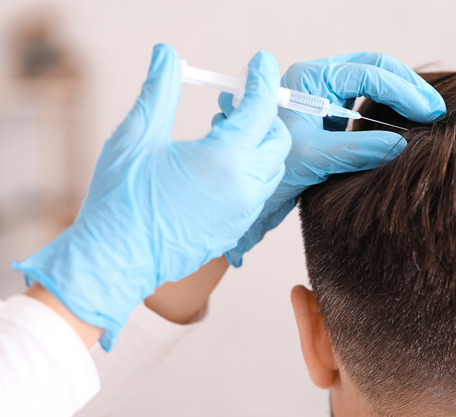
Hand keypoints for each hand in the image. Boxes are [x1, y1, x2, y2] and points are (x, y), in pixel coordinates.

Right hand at [13, 44, 290, 349]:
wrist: (116, 260)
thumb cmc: (121, 198)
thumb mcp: (137, 136)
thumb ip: (159, 90)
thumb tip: (167, 54)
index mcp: (225, 159)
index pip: (260, 110)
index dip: (261, 81)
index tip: (260, 62)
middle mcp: (245, 187)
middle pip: (277, 140)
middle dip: (263, 116)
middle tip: (231, 106)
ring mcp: (244, 212)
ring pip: (272, 169)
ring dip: (258, 146)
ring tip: (221, 135)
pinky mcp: (237, 230)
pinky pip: (260, 193)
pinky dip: (251, 172)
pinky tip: (219, 167)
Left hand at [214, 52, 445, 266]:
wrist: (243, 194)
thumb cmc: (270, 171)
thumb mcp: (316, 158)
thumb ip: (359, 149)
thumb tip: (403, 145)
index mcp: (309, 79)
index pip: (368, 72)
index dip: (404, 91)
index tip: (430, 113)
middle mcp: (317, 81)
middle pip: (374, 68)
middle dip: (407, 87)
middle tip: (436, 111)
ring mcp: (324, 98)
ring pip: (373, 85)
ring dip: (400, 97)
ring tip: (427, 117)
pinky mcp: (329, 118)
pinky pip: (366, 106)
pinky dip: (389, 112)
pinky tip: (405, 128)